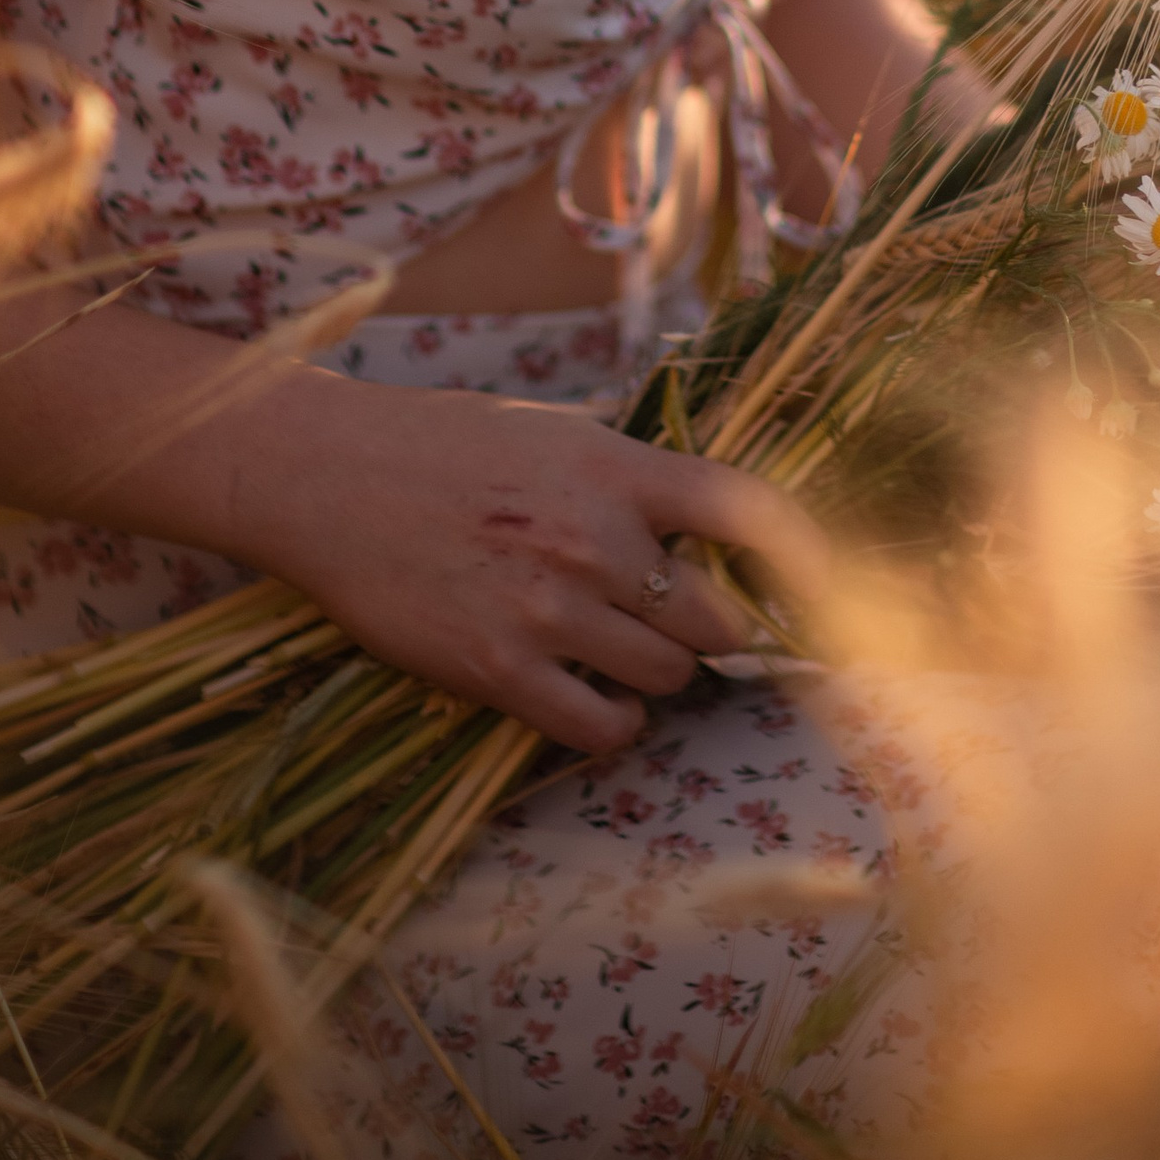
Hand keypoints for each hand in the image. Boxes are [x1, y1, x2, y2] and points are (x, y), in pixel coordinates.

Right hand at [235, 375, 823, 754]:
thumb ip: (626, 478)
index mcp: (615, 467)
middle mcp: (596, 539)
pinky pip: (599, 726)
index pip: (743, 509)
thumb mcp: (553, 434)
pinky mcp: (500, 670)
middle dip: (715, 630)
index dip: (801, 554)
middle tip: (694, 631)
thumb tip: (693, 524)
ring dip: (663, 675)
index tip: (824, 585)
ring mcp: (550, 609)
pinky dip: (615, 722)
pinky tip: (597, 701)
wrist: (334, 479)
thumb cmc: (445, 446)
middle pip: (714, 615)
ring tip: (629, 657)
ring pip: (666, 674)